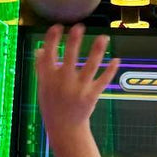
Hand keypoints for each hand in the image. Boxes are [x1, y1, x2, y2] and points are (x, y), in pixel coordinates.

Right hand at [35, 23, 118, 143]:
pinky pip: (103, 81)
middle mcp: (63, 83)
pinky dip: (110, 70)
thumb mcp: (42, 88)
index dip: (52, 40)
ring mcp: (78, 89)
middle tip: (79, 26)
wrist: (64, 129)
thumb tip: (40, 50)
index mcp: (48, 79)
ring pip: (90, 67)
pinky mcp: (91, 96)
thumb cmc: (52, 106)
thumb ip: (41, 69)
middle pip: (70, 59)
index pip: (49, 56)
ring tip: (103, 37)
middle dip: (74, 42)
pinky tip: (116, 60)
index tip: (58, 26)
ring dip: (97, 51)